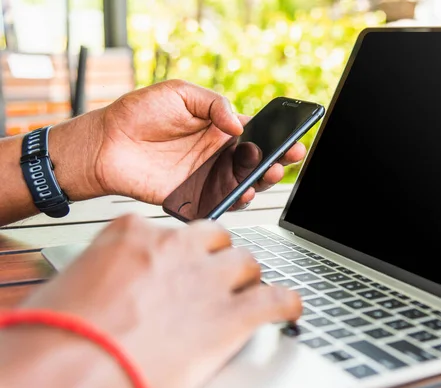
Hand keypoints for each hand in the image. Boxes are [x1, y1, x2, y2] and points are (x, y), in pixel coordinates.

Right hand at [0, 215, 301, 387]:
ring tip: (242, 298)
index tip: (180, 264)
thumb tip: (117, 283)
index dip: (180, 253)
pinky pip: (276, 299)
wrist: (69, 371)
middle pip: (216, 240)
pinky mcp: (232, 316)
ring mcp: (208, 279)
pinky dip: (285, 304)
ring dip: (246, 281)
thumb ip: (110, 271)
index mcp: (134, 234)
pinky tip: (287, 309)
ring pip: (247, 263)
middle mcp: (176, 248)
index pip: (171, 230)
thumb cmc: (59, 336)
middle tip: (211, 282)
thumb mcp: (74, 283)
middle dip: (217, 259)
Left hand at [95, 80, 305, 204]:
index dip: (276, 136)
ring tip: (269, 174)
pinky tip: (243, 193)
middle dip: (277, 160)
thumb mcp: (179, 92)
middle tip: (288, 157)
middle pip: (255, 161)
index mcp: (217, 128)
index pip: (255, 134)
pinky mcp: (192, 195)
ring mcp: (205, 176)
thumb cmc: (138, 112)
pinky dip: (235, 200)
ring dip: (261, 181)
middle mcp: (216, 154)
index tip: (294, 137)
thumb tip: (239, 124)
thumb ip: (213, 103)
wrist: (106, 142)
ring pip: (243, 183)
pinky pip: (220, 201)